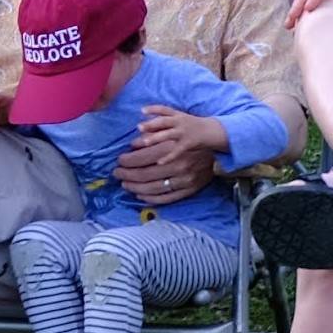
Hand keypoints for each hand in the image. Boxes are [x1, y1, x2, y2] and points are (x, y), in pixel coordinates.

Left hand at [113, 104, 228, 204]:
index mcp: (172, 148)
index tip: (119, 161)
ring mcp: (184, 180)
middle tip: (117, 173)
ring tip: (125, 184)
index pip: (143, 157)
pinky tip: (139, 194)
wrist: (214, 152)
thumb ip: (153, 139)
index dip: (127, 160)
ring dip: (135, 187)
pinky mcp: (188, 190)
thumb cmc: (188, 141)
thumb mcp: (171, 134)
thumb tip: (132, 145)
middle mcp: (178, 165)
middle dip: (127, 174)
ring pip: (153, 188)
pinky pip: (165, 198)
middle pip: (145, 174)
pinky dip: (150, 198)